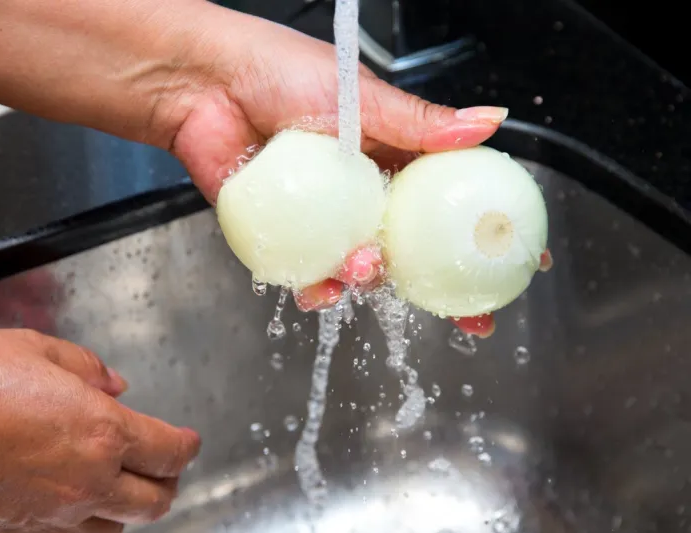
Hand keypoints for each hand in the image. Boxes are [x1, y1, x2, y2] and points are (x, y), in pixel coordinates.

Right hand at [0, 329, 199, 532]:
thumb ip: (87, 367)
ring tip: (126, 486)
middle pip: (156, 500)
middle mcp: (86, 480)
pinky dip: (90, 522)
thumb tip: (114, 385)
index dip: (187, 446)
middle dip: (168, 481)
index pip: (169, 451)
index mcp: (100, 430)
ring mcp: (55, 515)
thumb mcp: (35, 348)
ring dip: (132, 506)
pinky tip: (79, 503)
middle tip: (165, 465)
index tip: (189, 441)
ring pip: (119, 527)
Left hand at [159, 4, 550, 335]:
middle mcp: (360, 192)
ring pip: (361, 266)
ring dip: (370, 281)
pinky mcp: (282, 235)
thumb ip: (421, 122)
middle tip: (472, 317)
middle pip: (411, 249)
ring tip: (363, 270)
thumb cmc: (276, 70)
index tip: (521, 260)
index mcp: (388, 157)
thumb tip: (490, 124)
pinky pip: (308, 271)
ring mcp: (323, 217)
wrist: (202, 82)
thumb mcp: (360, 96)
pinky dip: (317, 286)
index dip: (482, 231)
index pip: (447, 201)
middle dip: (443, 288)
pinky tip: (320, 288)